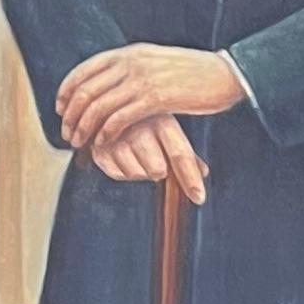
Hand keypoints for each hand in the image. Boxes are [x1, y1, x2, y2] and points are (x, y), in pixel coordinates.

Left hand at [59, 41, 245, 162]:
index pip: (84, 70)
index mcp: (129, 53)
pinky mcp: (155, 98)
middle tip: (67, 133)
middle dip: (71, 115)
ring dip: (85, 128)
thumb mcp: (156, 61)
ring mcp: (142, 80)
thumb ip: (133, 68)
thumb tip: (112, 81)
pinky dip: (106, 133)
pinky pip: (120, 118)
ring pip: (99, 106)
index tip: (60, 109)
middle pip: (86, 90)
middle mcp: (131, 63)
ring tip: (80, 142)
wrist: (224, 73)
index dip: (66, 91)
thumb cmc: (193, 73)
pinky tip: (103, 142)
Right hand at [85, 112, 211, 202]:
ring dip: (139, 170)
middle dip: (158, 169)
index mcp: (161, 119)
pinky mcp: (99, 148)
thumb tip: (203, 172)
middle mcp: (139, 127)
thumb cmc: (143, 120)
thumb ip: (184, 152)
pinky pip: (119, 175)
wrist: (103, 106)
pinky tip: (120, 153)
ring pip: (137, 174)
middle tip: (151, 154)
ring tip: (133, 150)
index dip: (190, 178)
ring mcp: (117, 137)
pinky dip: (122, 169)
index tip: (199, 198)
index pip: (180, 154)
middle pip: (158, 170)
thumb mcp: (165, 128)